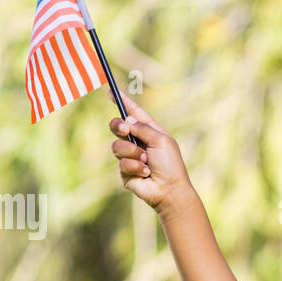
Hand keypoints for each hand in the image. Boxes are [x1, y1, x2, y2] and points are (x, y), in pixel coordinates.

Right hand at [107, 91, 192, 213]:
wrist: (169, 190)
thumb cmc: (171, 165)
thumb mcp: (161, 140)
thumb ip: (143, 128)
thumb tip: (127, 120)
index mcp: (150, 132)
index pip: (134, 114)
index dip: (123, 102)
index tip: (110, 90)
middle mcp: (138, 142)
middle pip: (118, 127)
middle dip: (118, 126)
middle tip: (124, 130)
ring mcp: (130, 157)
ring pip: (117, 147)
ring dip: (132, 153)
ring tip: (146, 161)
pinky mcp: (126, 172)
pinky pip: (122, 164)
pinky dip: (134, 167)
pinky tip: (145, 173)